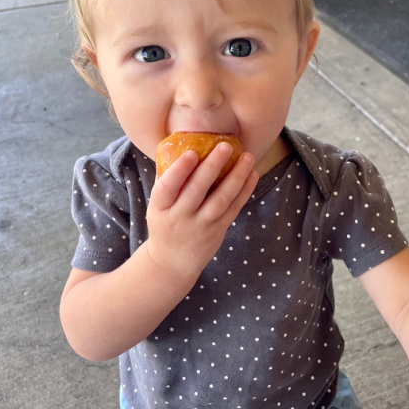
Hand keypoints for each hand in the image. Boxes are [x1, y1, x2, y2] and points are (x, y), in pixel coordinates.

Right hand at [145, 142, 257, 282]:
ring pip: (220, 200)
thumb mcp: (157, 206)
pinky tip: (252, 173)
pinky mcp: (218, 231)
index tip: (192, 153)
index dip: (179, 170)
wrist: (172, 262)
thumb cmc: (165, 224)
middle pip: (197, 190)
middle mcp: (180, 218)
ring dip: (236, 177)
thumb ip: (167, 182)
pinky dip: (244, 191)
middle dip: (212, 167)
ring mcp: (200, 226)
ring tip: (246, 156)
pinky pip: (233, 209)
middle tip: (225, 146)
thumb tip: (181, 145)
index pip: (167, 188)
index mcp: (160, 208)